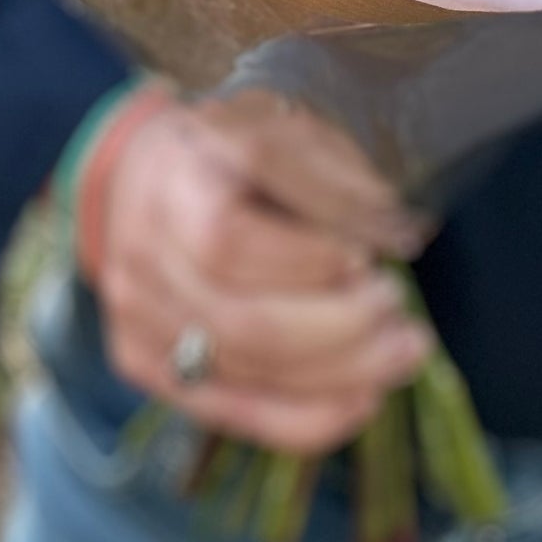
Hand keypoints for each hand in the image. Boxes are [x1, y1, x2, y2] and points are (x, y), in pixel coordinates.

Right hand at [89, 89, 434, 455]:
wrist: (139, 175)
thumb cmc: (230, 147)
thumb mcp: (283, 125)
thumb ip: (335, 178)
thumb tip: (398, 235)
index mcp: (177, 176)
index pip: (231, 238)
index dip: (308, 260)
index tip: (370, 255)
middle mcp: (145, 251)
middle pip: (242, 319)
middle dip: (340, 325)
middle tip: (399, 306)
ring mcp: (139, 315)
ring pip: (246, 368)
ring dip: (340, 371)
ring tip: (403, 351)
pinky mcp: (145, 364)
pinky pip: (234, 411)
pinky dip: (309, 416)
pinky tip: (364, 398)